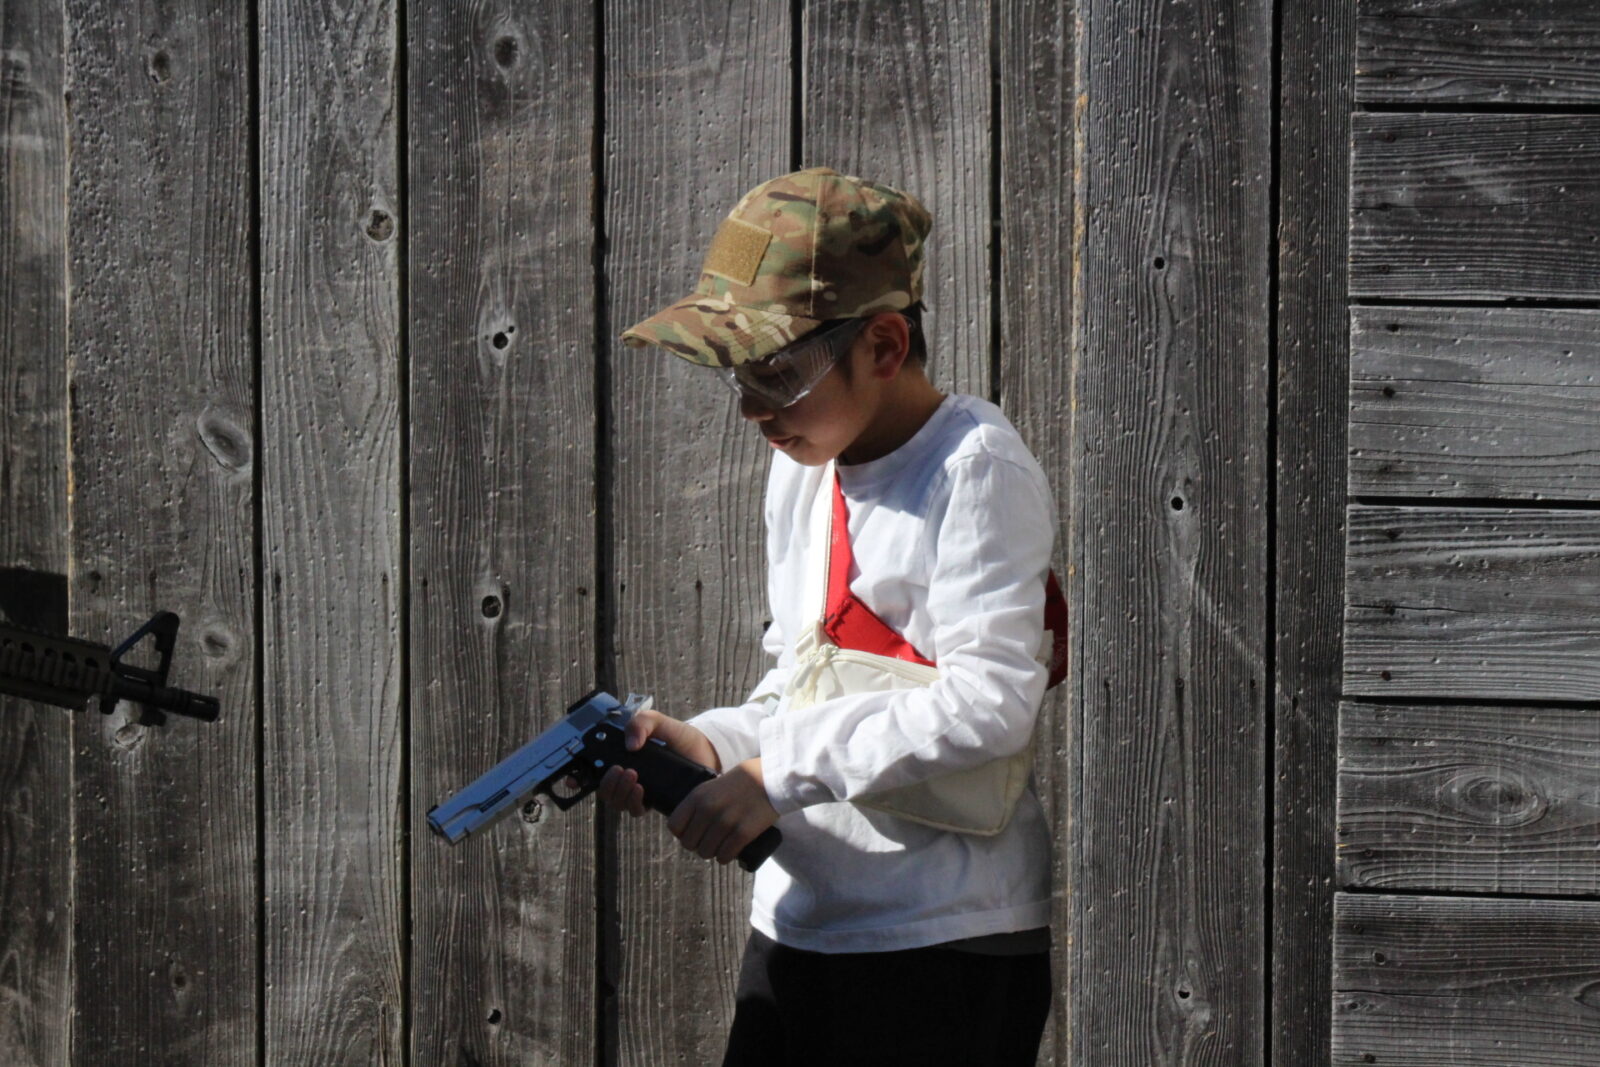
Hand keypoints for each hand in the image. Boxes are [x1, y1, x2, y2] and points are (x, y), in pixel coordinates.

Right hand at [577, 708, 719, 817]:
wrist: (708, 753)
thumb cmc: (682, 739)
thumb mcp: (660, 722)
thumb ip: (643, 722)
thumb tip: (629, 744)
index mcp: (625, 759)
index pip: (595, 772)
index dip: (579, 778)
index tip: (573, 778)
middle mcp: (629, 778)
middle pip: (604, 790)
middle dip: (606, 783)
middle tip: (621, 770)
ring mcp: (641, 792)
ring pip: (617, 802)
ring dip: (619, 791)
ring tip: (633, 777)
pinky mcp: (654, 802)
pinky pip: (635, 810)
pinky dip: (633, 801)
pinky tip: (641, 790)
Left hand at [666, 759, 778, 865]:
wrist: (771, 779)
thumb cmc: (741, 783)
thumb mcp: (712, 786)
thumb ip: (699, 803)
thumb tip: (687, 828)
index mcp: (697, 796)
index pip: (675, 826)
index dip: (682, 834)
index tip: (692, 834)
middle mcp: (708, 809)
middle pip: (689, 843)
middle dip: (698, 845)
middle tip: (709, 842)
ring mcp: (725, 822)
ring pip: (706, 853)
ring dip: (713, 852)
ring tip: (721, 846)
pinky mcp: (743, 833)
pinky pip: (724, 856)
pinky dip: (725, 857)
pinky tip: (729, 852)